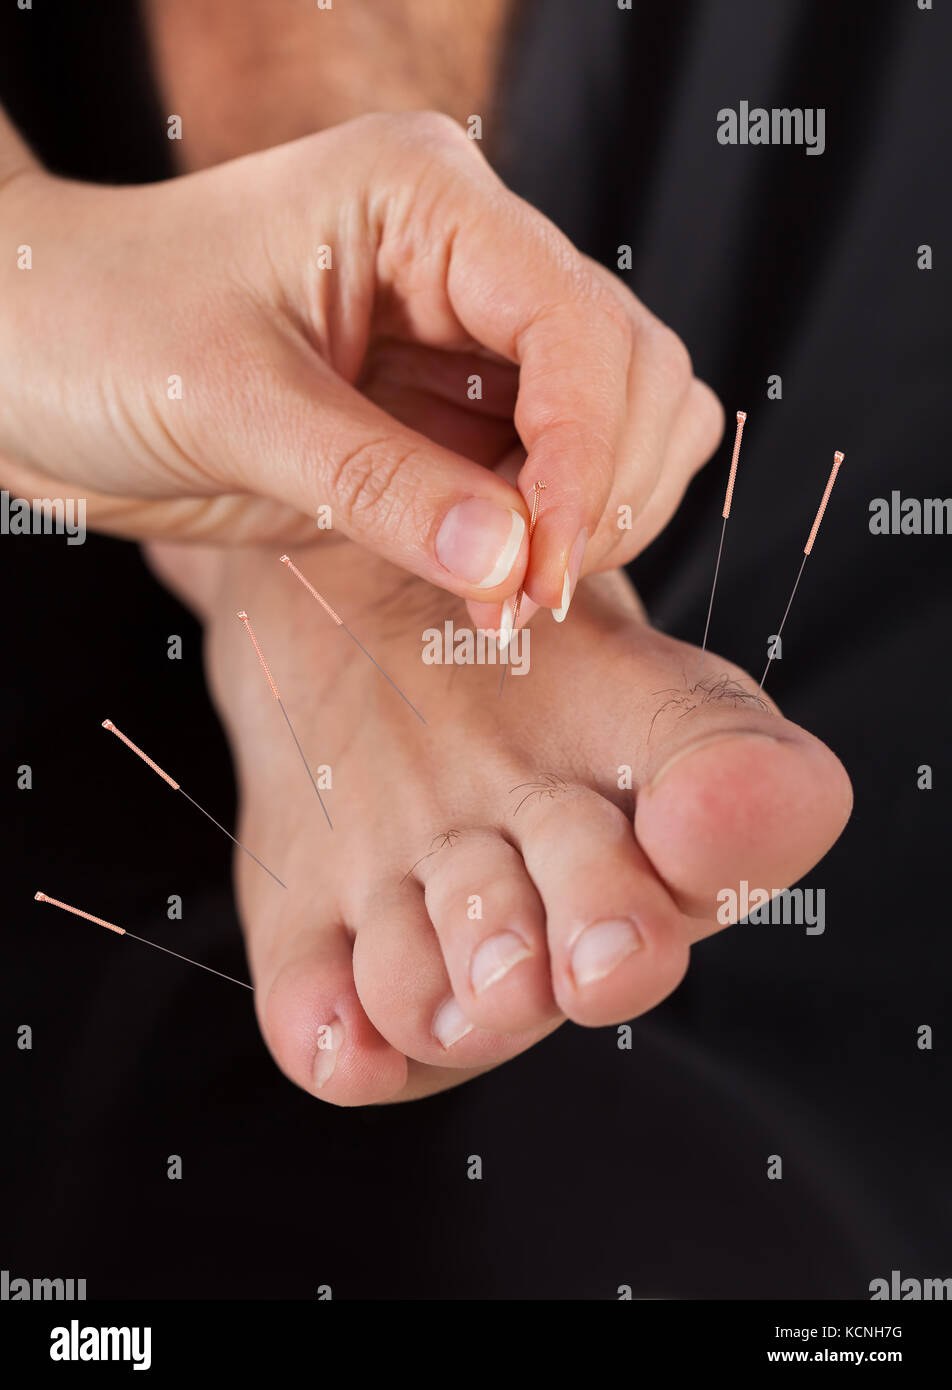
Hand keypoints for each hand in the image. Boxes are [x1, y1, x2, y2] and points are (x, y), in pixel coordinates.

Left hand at [1, 111, 721, 613]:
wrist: (30, 363)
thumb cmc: (96, 330)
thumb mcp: (229, 402)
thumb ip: (377, 483)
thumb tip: (513, 564)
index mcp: (426, 201)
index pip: (575, 320)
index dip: (586, 452)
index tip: (548, 568)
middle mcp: (469, 262)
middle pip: (634, 367)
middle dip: (604, 489)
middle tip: (527, 599)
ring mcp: (468, 345)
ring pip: (623, 421)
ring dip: (597, 516)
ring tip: (511, 599)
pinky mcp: (451, 422)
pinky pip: (553, 480)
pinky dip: (553, 539)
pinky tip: (496, 585)